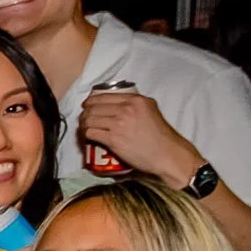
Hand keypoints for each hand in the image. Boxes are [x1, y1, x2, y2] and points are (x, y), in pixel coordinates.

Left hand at [77, 89, 201, 185]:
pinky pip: (91, 133)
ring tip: (84, 129)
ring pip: (89, 119)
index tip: (87, 106)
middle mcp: (127, 109)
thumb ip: (135, 106)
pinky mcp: (113, 139)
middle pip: (93, 107)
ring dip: (83, 125)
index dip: (91, 101)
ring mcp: (119, 123)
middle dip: (84, 114)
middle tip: (83, 120)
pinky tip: (87, 137)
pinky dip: (85, 135)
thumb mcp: (150, 111)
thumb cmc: (161, 136)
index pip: (103, 96)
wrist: (167, 154)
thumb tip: (117, 105)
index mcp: (136, 100)